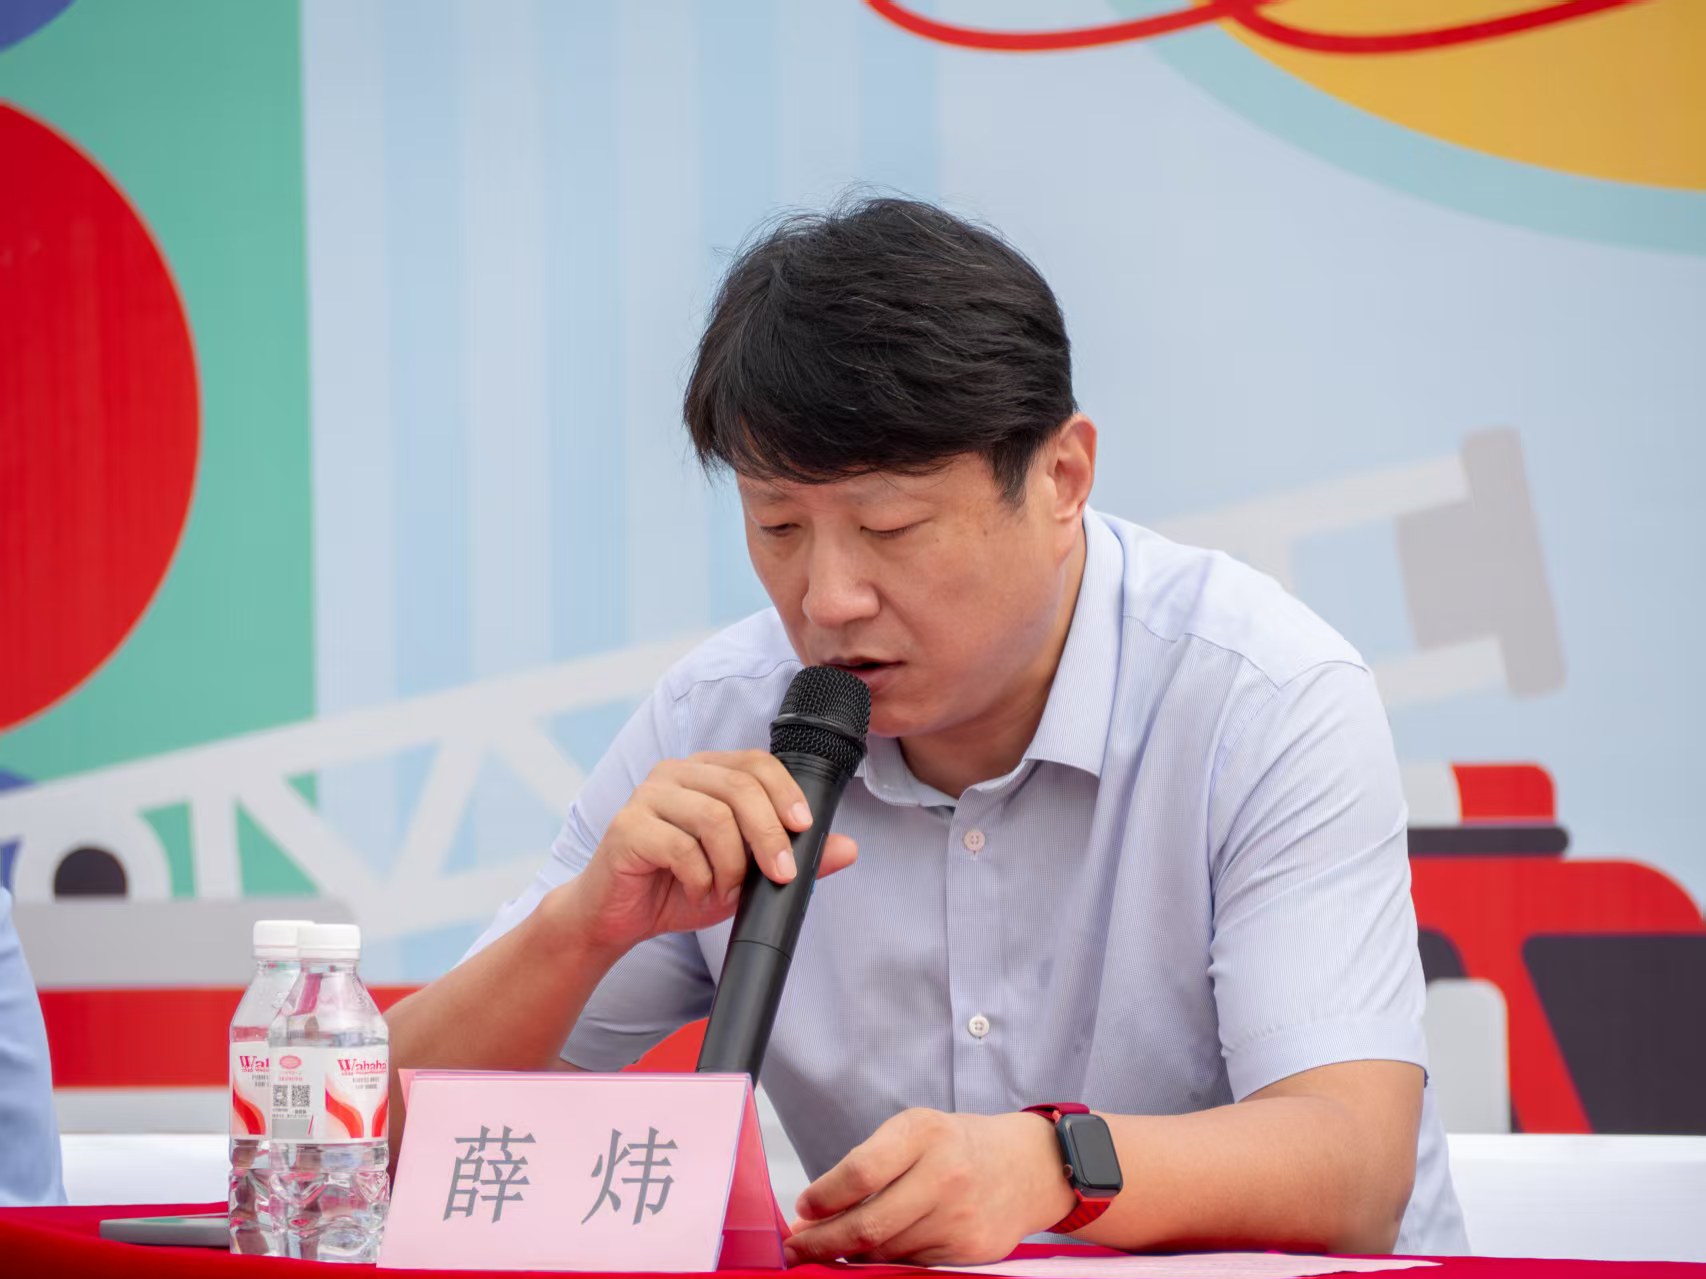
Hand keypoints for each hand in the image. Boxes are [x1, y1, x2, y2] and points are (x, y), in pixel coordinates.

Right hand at [553, 751, 858, 953]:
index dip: (785, 791)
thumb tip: (849, 848)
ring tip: (727, 890)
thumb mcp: (747, 875)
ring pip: (713, 817)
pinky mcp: (626, 827)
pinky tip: (701, 892)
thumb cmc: (680, 886)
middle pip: (739, 788)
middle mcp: (675, 773)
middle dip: (769, 835)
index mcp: (705, 772)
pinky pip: (679, 846)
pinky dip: (700, 877)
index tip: (804, 828)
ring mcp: (647, 797)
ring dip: (732, 864)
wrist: (619, 917)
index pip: (754, 763)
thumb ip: (794, 858)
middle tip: (780, 875)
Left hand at [784, 1109, 1075, 1265]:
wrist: (1028, 1167)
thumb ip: (869, 1163)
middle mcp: (945, 1174)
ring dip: (852, 1252)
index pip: (860, 1172)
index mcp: (924, 1133)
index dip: (823, 1197)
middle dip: (822, 1241)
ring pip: (886, 1251)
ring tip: (834, 1244)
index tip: (802, 1210)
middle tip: (796, 1246)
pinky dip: (889, 1258)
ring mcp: (960, 1217)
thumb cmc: (957, 1146)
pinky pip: (913, 1264)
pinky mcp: (970, 1250)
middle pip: (868, 1224)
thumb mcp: (916, 1131)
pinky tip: (880, 1247)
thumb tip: (815, 1212)